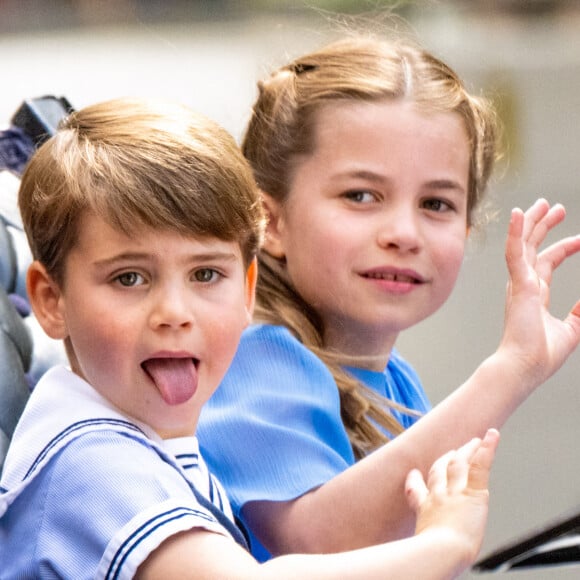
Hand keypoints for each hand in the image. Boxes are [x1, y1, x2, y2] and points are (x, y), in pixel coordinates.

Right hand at [405, 429, 499, 564]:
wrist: (441, 553)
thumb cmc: (430, 558)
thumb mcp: (417, 552)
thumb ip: (413, 549)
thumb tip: (404, 563)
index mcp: (425, 512)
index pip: (418, 492)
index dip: (415, 481)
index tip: (413, 475)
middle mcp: (438, 496)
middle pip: (440, 471)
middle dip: (446, 459)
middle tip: (452, 451)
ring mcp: (454, 491)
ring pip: (460, 463)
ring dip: (467, 449)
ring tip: (474, 439)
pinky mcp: (472, 491)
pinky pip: (479, 465)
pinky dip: (487, 447)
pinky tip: (491, 434)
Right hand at [500, 198, 579, 385]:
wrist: (525, 366)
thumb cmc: (540, 355)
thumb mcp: (572, 329)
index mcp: (534, 294)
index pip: (547, 263)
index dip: (564, 248)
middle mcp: (524, 285)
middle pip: (532, 247)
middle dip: (543, 226)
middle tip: (554, 207)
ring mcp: (519, 283)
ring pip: (522, 245)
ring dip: (531, 223)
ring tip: (543, 204)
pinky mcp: (518, 285)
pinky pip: (515, 253)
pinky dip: (514, 233)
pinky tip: (518, 214)